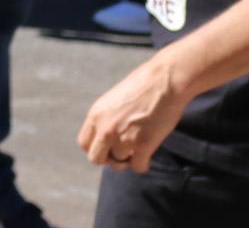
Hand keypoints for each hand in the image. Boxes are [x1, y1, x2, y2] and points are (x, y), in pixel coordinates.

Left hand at [78, 54, 189, 173]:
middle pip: (96, 158)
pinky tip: (148, 157)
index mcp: (96, 115)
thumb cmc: (143, 87)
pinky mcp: (142, 145)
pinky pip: (137, 167)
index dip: (96, 149)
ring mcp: (123, 138)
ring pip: (119, 163)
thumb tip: (108, 140)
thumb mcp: (114, 101)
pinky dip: (143, 165)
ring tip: (138, 150)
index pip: (84, 144)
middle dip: (109, 159)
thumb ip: (107, 119)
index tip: (108, 148)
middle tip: (123, 154)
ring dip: (129, 160)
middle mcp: (105, 128)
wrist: (164, 81)